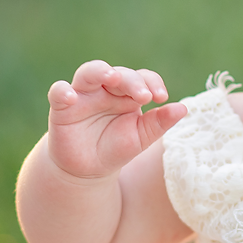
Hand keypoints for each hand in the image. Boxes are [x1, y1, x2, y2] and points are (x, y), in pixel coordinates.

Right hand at [44, 60, 187, 180]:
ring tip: (112, 76)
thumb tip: (184, 109)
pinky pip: (58, 92)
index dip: (152, 82)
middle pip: (118, 72)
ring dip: (100, 71)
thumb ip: (159, 122)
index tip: (162, 97)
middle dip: (131, 80)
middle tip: (143, 95)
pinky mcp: (61, 107)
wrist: (88, 171)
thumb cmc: (116, 148)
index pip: (141, 78)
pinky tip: (71, 97)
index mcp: (127, 93)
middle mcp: (105, 89)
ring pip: (89, 72)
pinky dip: (62, 91)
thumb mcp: (141, 137)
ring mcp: (83, 95)